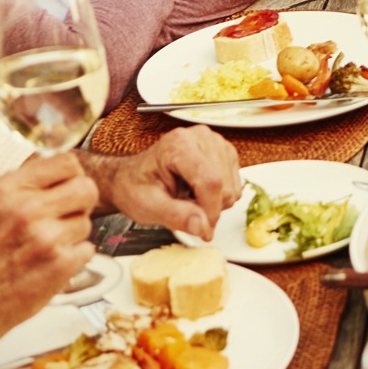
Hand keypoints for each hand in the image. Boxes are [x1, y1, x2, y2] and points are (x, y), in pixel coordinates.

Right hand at [0, 153, 99, 359]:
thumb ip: (17, 189)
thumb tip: (48, 168)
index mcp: (5, 190)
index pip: (66, 162)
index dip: (71, 176)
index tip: (66, 187)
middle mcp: (27, 209)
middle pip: (86, 189)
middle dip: (79, 204)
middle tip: (64, 219)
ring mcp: (45, 238)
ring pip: (86, 223)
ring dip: (72, 236)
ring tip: (42, 250)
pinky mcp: (58, 266)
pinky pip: (87, 251)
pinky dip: (73, 260)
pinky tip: (46, 268)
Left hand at [88, 126, 242, 238]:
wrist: (132, 177)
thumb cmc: (135, 188)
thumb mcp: (147, 206)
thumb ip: (176, 216)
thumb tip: (203, 227)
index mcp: (179, 144)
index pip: (210, 181)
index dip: (210, 210)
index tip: (203, 231)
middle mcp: (201, 137)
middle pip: (223, 185)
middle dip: (208, 207)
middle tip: (183, 208)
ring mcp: (216, 143)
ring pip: (232, 188)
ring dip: (214, 203)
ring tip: (188, 199)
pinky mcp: (225, 152)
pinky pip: (235, 185)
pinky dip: (219, 197)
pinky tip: (198, 192)